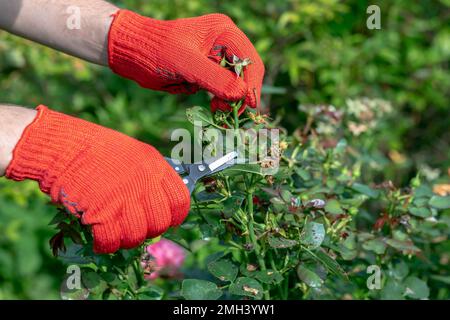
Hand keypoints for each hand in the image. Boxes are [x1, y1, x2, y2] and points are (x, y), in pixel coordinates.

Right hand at [5, 105, 189, 252]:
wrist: (63, 147)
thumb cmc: (98, 149)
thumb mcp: (135, 153)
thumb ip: (152, 176)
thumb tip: (163, 203)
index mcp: (155, 167)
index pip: (180, 201)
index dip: (175, 215)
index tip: (168, 220)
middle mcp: (144, 183)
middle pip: (160, 223)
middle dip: (149, 229)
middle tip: (136, 226)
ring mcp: (123, 199)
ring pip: (138, 236)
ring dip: (127, 239)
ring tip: (116, 231)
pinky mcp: (101, 213)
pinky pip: (111, 241)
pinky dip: (106, 245)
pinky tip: (101, 239)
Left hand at [108, 10, 264, 110]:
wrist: (133, 52)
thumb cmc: (157, 51)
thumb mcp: (187, 64)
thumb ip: (215, 78)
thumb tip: (241, 94)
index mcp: (224, 32)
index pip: (249, 60)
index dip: (252, 84)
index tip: (249, 106)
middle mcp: (224, 43)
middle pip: (246, 73)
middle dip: (240, 94)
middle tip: (229, 112)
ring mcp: (216, 58)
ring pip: (235, 83)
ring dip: (230, 100)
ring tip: (217, 110)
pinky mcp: (207, 72)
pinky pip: (222, 89)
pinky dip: (221, 100)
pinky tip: (213, 107)